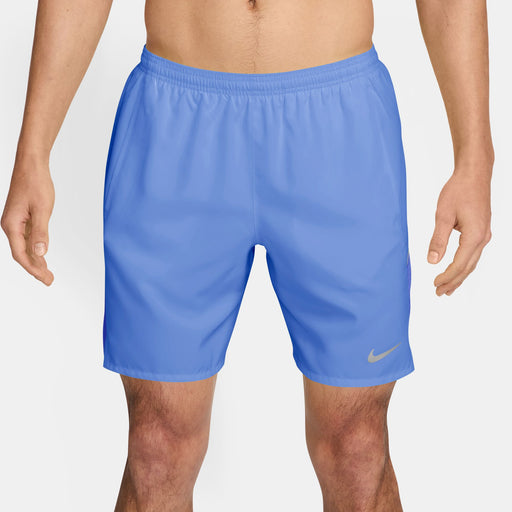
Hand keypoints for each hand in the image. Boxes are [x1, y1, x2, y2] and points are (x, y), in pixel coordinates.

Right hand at [2, 155, 54, 284]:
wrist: (31, 165)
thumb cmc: (36, 184)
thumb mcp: (42, 209)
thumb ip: (41, 232)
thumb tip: (40, 254)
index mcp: (11, 225)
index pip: (21, 255)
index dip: (33, 269)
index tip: (46, 279)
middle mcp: (10, 226)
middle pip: (21, 254)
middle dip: (35, 269)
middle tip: (50, 281)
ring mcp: (15, 222)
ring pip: (24, 247)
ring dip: (35, 261)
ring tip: (48, 273)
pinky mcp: (21, 217)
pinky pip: (26, 238)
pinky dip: (35, 249)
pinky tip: (42, 256)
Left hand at [428, 170, 491, 295]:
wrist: (474, 174)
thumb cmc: (458, 191)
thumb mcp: (443, 215)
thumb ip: (438, 240)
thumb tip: (432, 261)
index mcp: (474, 235)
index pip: (459, 264)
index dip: (447, 277)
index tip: (434, 285)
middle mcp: (483, 238)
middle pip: (468, 267)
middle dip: (453, 282)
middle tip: (439, 294)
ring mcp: (484, 235)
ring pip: (472, 262)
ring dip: (459, 276)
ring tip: (447, 289)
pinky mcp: (481, 231)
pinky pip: (473, 254)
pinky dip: (464, 265)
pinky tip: (456, 271)